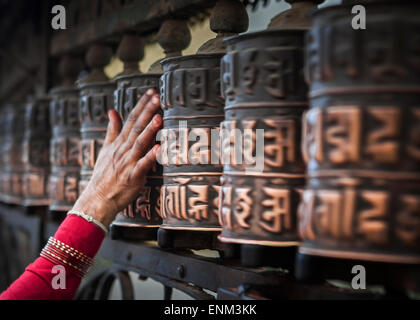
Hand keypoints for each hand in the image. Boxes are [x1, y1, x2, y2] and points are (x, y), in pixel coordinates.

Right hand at [72, 88, 161, 227]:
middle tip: (158, 97)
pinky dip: (150, 157)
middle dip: (148, 111)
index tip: (151, 92)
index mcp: (119, 142)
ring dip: (149, 130)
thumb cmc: (104, 174)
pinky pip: (142, 166)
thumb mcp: (106, 148)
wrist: (98, 198)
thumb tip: (113, 111)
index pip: (131, 118)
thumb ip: (112, 129)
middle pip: (136, 127)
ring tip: (159, 117)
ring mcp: (128, 162)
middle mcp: (123, 149)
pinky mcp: (132, 177)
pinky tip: (159, 149)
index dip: (142, 105)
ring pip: (139, 143)